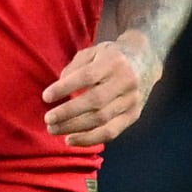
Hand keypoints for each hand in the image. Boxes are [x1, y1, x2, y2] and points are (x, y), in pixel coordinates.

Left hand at [42, 30, 160, 145]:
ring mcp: (132, 100)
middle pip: (95, 101)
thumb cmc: (111, 57)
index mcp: (114, 61)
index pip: (87, 77)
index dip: (65, 88)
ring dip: (75, 128)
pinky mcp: (133, 115)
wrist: (145, 61)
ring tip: (54, 130)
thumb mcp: (94, 52)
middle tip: (48, 119)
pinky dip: (89, 139)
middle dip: (68, 113)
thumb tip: (59, 89)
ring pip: (102, 119)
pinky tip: (71, 139)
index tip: (46, 97)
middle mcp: (126, 81)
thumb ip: (75, 67)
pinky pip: (111, 132)